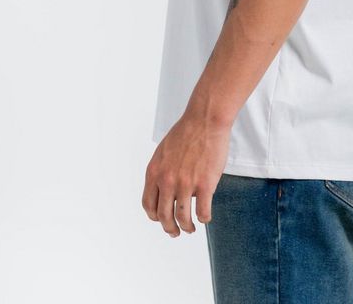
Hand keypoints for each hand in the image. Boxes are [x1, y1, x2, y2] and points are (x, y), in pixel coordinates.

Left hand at [142, 110, 230, 236]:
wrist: (205, 119)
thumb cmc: (187, 131)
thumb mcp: (163, 151)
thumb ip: (161, 170)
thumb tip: (163, 188)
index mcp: (154, 172)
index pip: (148, 204)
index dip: (154, 216)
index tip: (162, 219)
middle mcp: (167, 181)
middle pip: (163, 216)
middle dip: (169, 228)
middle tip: (175, 232)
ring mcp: (186, 184)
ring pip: (182, 218)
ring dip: (186, 228)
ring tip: (191, 229)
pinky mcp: (205, 185)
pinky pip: (203, 212)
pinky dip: (203, 219)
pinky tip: (205, 217)